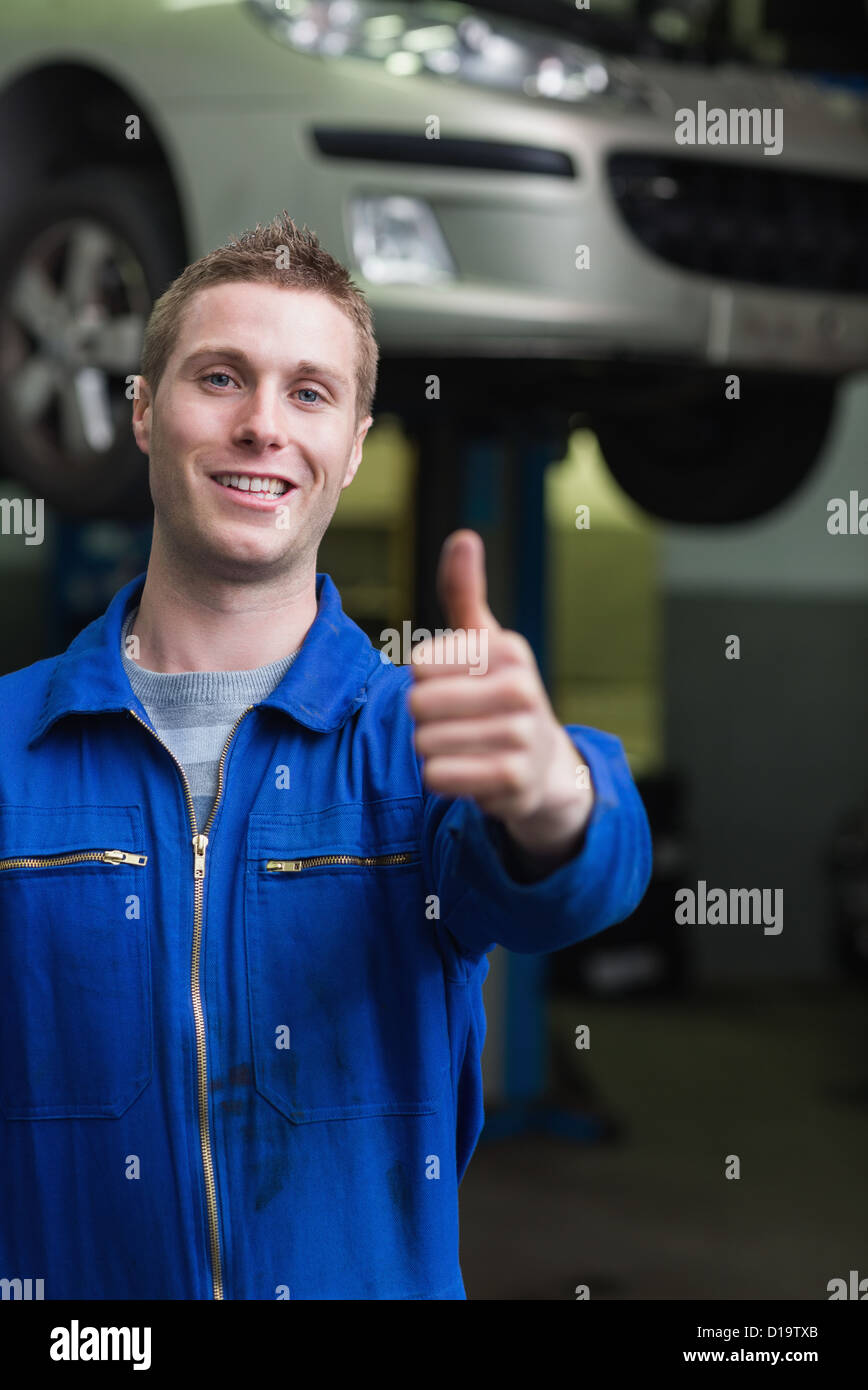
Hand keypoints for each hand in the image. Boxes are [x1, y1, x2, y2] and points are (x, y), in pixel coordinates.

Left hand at [407, 529, 593, 867]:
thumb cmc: (499, 694)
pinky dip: (441, 776)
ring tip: (464, 745)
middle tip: (454, 721)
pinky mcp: (514, 781)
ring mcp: (522, 736)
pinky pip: (438, 775)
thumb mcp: (486, 642)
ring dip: (431, 749)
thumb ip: (465, 592)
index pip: (421, 664)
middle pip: (419, 704)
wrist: (544, 767)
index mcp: (510, 650)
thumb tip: (464, 536)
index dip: (424, 680)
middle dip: (424, 718)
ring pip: (425, 742)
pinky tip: (468, 770)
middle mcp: (522, 689)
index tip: (454, 685)